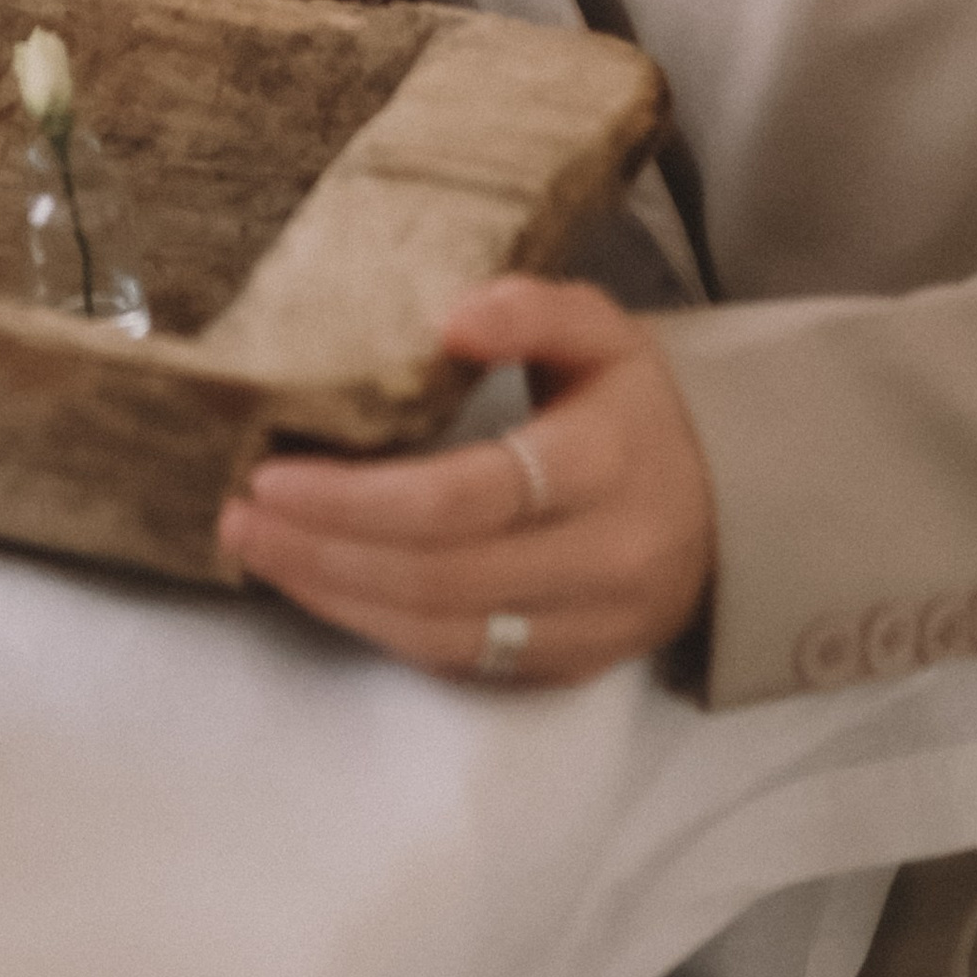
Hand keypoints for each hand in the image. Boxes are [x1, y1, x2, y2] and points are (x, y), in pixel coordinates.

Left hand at [216, 278, 714, 685]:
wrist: (739, 507)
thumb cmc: (640, 406)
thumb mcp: (602, 330)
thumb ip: (531, 308)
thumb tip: (450, 317)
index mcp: (606, 464)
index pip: (467, 496)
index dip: (361, 498)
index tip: (273, 475)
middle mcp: (602, 560)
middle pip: (439, 575)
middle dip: (323, 551)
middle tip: (238, 516)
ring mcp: (588, 627)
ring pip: (441, 634)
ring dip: (335, 597)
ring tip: (258, 551)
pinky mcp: (570, 668)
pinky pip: (460, 662)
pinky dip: (379, 629)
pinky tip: (322, 586)